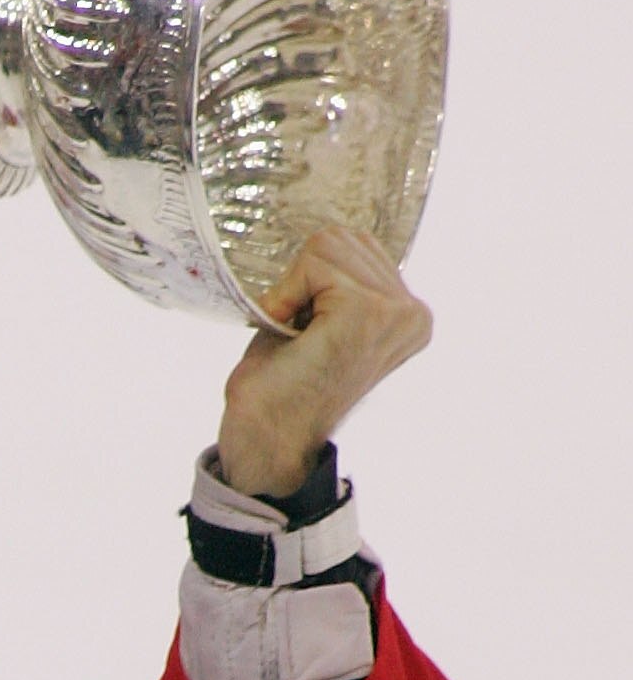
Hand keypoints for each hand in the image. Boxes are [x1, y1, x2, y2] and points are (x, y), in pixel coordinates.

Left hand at [217, 227, 432, 499]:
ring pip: (328, 244)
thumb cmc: (281, 389)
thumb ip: (337, 281)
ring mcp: (395, 310)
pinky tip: (291, 335)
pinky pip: (314, 261)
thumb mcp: (319, 321)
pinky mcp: (367, 310)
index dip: (311, 280)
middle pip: (343, 237)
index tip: (307, 332)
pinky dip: (288, 293)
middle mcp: (412, 312)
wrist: (266, 442)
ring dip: (295, 288)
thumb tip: (334, 237)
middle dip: (303, 280)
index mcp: (407, 315)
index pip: (356, 245)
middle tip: (298, 337)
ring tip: (298, 339)